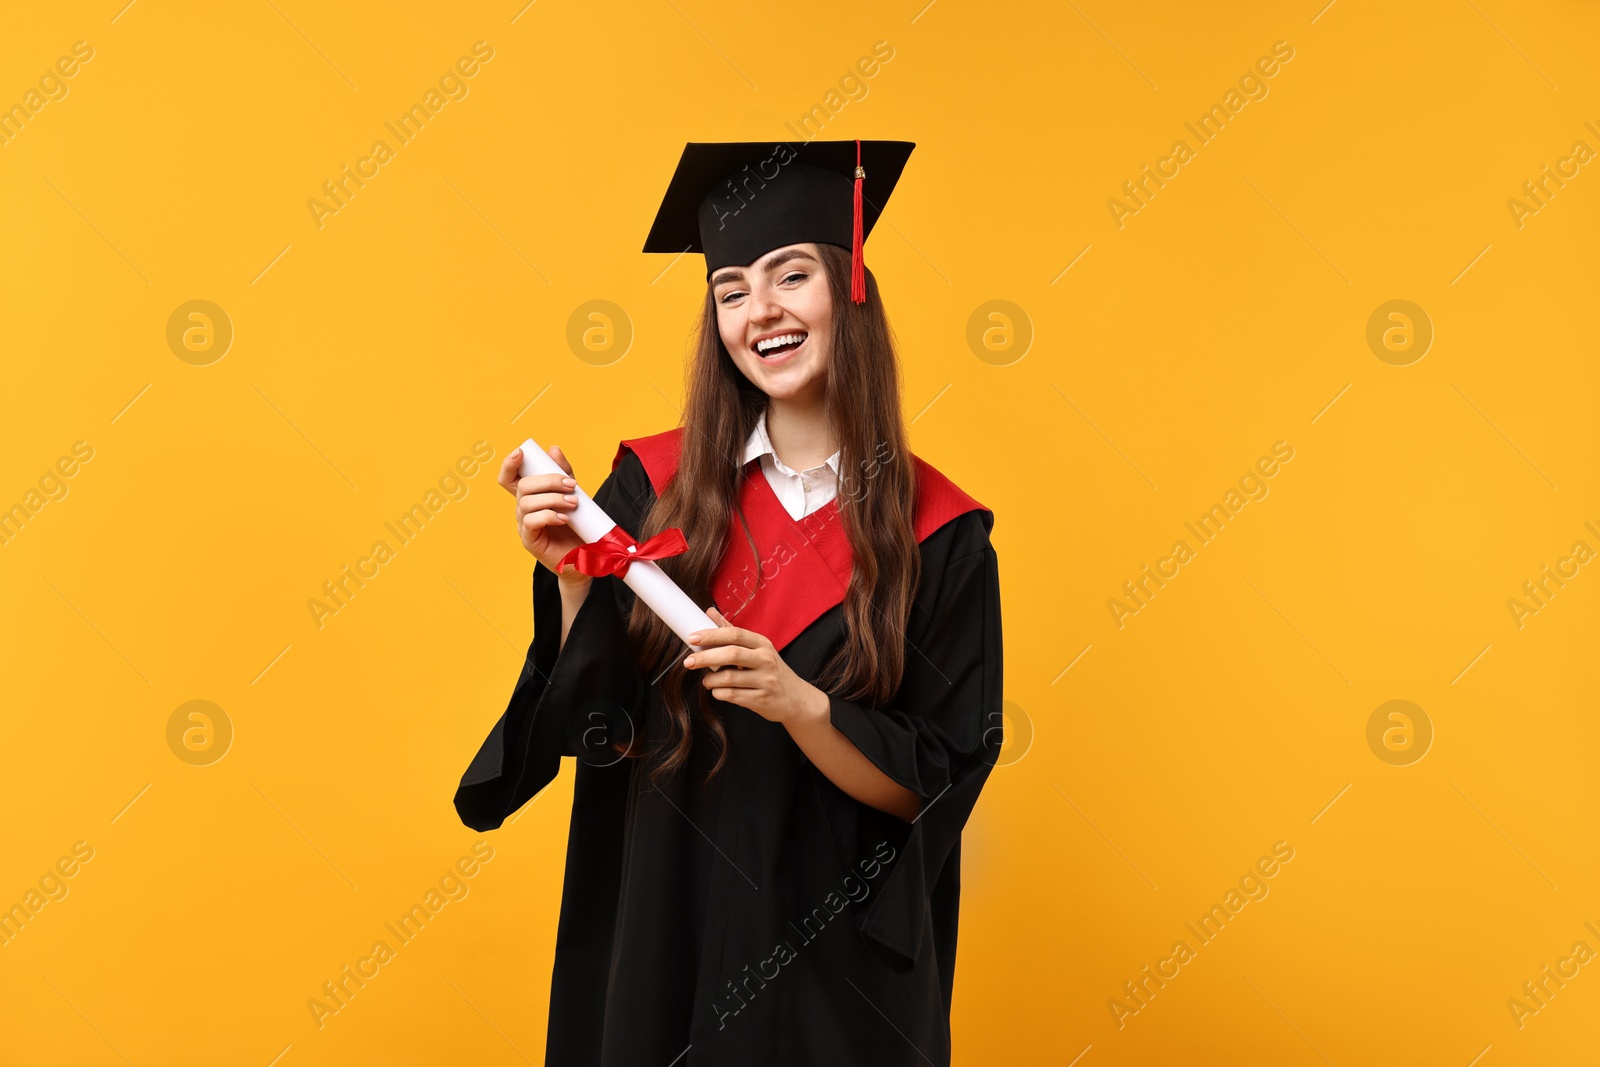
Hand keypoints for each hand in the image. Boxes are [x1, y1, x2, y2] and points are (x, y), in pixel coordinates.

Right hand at [498, 444, 586, 580]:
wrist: (588, 554)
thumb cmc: (578, 524)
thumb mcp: (573, 492)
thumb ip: (563, 472)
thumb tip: (553, 449)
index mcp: (531, 495)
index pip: (509, 477)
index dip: (509, 464)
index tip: (521, 453)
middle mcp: (523, 508)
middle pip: (522, 486)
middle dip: (547, 480)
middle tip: (571, 485)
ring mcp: (524, 524)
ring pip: (526, 502)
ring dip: (552, 498)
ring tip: (573, 504)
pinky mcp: (529, 540)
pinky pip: (530, 521)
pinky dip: (548, 515)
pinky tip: (564, 518)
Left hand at [683, 607, 826, 725]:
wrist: (795, 699)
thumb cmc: (770, 671)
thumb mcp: (757, 649)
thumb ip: (732, 632)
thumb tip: (710, 612)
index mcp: (762, 644)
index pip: (734, 634)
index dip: (711, 635)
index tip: (692, 638)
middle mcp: (766, 660)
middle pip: (731, 654)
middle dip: (705, 657)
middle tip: (688, 662)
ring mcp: (765, 681)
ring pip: (729, 678)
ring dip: (710, 680)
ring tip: (707, 681)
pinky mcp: (761, 700)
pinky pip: (732, 696)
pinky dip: (719, 693)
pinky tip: (718, 691)